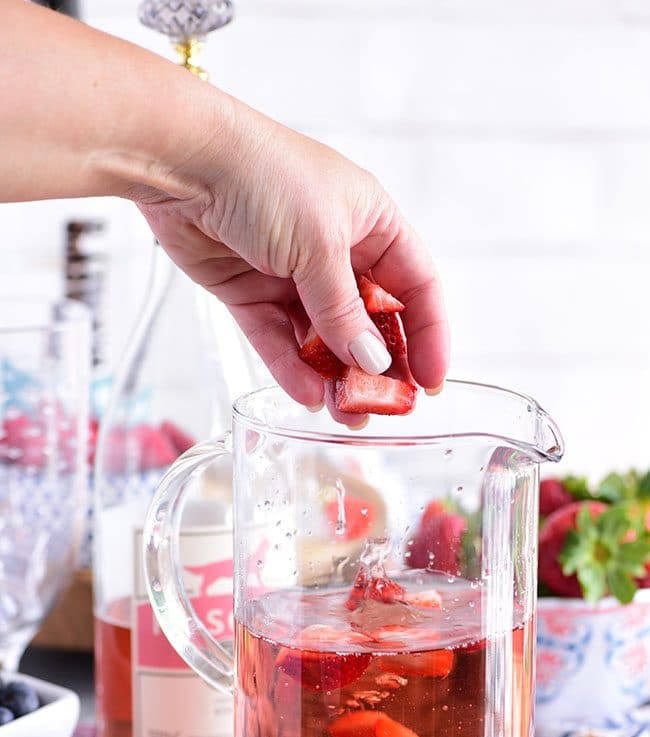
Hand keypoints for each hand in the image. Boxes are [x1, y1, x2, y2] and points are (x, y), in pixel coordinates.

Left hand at [136, 98, 448, 411]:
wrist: (183, 162)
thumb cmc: (264, 176)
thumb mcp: (320, 246)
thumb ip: (344, 312)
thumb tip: (372, 363)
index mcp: (371, 223)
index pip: (415, 287)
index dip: (429, 335)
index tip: (432, 381)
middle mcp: (335, 249)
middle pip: (369, 320)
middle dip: (377, 366)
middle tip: (384, 408)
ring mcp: (291, 273)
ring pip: (321, 337)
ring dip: (334, 376)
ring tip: (345, 416)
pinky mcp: (249, 290)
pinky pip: (277, 337)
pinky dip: (291, 366)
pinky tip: (307, 394)